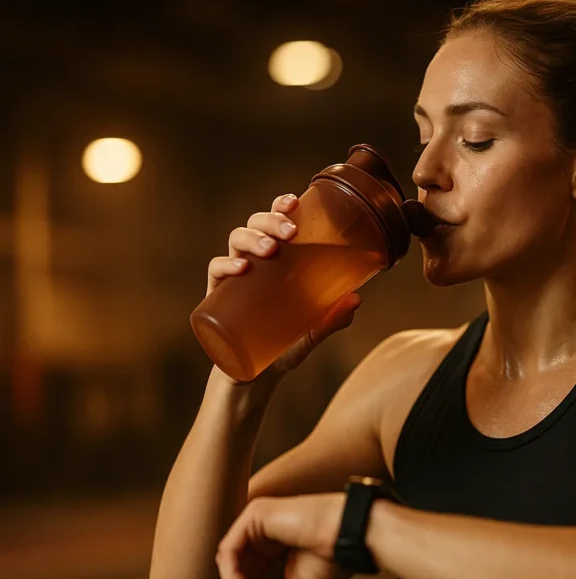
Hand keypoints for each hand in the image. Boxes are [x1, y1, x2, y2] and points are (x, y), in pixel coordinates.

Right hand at [205, 194, 361, 383]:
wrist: (256, 377)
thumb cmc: (284, 346)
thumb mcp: (312, 333)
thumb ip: (332, 319)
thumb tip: (356, 300)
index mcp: (276, 262)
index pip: (276, 224)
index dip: (281, 206)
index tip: (294, 201)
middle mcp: (254, 262)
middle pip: (256, 224)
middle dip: (271, 220)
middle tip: (290, 231)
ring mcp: (234, 277)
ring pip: (236, 240)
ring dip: (252, 238)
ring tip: (270, 250)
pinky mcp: (217, 296)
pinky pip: (215, 271)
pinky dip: (225, 265)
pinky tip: (240, 268)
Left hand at [215, 493, 349, 578]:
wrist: (350, 538)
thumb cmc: (333, 558)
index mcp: (272, 546)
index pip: (244, 577)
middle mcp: (262, 532)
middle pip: (232, 571)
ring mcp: (257, 521)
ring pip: (227, 562)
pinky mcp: (255, 515)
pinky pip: (230, 550)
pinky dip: (233, 577)